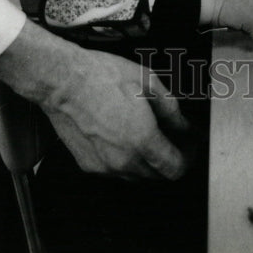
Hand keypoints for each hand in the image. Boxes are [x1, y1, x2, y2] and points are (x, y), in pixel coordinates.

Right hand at [0, 21, 190, 179]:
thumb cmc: (101, 76)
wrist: (62, 80)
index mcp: (142, 140)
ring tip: (149, 134)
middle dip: (170, 159)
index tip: (189, 145)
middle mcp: (123, 160)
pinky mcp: (88, 165)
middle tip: (173, 137)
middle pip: (158, 176)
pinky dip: (127, 160)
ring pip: (137, 176)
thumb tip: (184, 126)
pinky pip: (116, 171)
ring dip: (148, 162)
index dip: (188, 158)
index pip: (175, 169)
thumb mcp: (148, 82)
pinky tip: (125, 136)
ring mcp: (104, 166)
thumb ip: (171, 109)